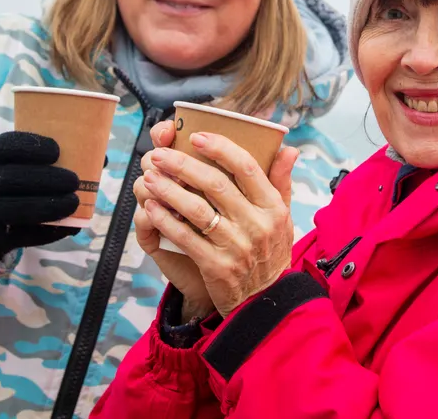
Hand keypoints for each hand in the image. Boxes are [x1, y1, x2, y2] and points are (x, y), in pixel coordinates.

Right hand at [0, 131, 80, 263]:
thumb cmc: (14, 181)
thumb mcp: (21, 164)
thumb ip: (54, 159)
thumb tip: (102, 159)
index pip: (7, 146)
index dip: (32, 146)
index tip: (57, 150)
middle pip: (15, 179)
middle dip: (49, 180)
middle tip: (75, 180)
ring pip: (19, 209)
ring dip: (50, 206)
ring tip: (74, 202)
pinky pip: (25, 236)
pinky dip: (49, 231)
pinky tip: (69, 225)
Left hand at [141, 131, 298, 317]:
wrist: (264, 301)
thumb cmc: (270, 251)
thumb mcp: (284, 217)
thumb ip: (281, 181)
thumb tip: (287, 149)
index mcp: (272, 207)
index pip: (246, 167)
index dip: (220, 148)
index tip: (196, 136)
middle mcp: (257, 224)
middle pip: (215, 184)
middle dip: (182, 164)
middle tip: (159, 154)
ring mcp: (236, 246)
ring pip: (196, 209)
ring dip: (168, 190)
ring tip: (150, 176)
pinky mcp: (217, 266)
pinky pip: (186, 237)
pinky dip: (166, 220)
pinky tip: (151, 207)